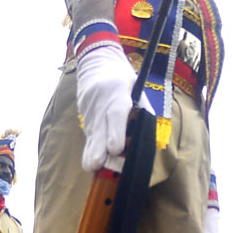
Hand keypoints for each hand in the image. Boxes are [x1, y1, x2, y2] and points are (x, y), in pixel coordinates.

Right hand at [75, 44, 135, 171]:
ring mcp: (90, 111)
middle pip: (99, 129)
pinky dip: (91, 149)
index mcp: (118, 94)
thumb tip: (148, 136)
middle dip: (98, 149)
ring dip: (91, 153)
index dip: (115, 132)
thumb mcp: (137, 88)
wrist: (96, 65)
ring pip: (90, 135)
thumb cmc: (123, 80)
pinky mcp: (84, 117)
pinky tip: (92, 162)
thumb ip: (143, 110)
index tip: (115, 149)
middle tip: (98, 165)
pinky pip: (89, 136)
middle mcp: (101, 104)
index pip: (115, 114)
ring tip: (93, 168)